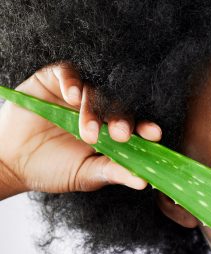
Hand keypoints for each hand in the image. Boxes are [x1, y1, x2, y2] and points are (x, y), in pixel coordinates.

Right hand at [0, 62, 161, 195]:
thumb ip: (113, 172)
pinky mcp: (54, 80)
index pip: (135, 124)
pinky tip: (71, 96)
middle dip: (121, 119)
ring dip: (93, 110)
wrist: (11, 163)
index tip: (154, 135)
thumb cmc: (53, 168)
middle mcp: (99, 109)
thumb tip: (143, 181)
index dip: (146, 127)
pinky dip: (71, 82)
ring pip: (95, 91)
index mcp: (111, 129)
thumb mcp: (86, 174)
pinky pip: (67, 72)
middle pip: (118, 105)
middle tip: (120, 135)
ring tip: (86, 131)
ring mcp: (77, 94)